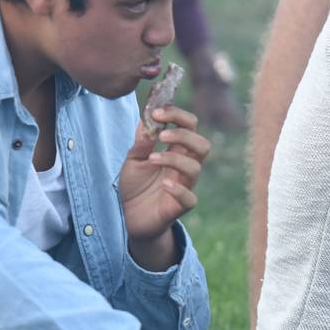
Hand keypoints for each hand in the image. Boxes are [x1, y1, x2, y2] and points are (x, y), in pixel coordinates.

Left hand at [120, 103, 210, 269]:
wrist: (127, 217)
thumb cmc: (134, 186)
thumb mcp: (132, 159)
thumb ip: (141, 142)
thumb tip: (147, 119)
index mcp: (176, 150)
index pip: (189, 126)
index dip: (177, 115)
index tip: (157, 112)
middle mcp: (184, 166)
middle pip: (202, 144)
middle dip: (184, 135)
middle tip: (162, 135)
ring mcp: (184, 186)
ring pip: (195, 168)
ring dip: (174, 159)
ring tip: (152, 159)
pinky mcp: (179, 207)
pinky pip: (189, 198)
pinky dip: (178, 189)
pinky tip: (163, 184)